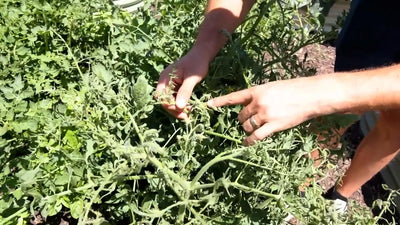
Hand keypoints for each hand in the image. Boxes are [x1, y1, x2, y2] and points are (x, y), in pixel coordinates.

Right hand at [156, 48, 209, 119]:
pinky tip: (189, 107)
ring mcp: (169, 84)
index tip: (182, 112)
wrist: (202, 54)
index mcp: (164, 78)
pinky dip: (181, 103)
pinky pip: (175, 97)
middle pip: (164, 100)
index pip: (161, 97)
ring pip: (170, 100)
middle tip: (186, 116)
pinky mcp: (175, 85)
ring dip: (177, 108)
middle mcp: (164, 82)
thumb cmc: (197, 64)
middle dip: (174, 109)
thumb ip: (185, 92)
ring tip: (189, 113)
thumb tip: (179, 107)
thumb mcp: (192, 79)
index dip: (169, 106)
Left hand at [208, 78, 329, 144]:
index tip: (209, 104)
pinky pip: (256, 136)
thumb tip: (249, 104)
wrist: (311, 95)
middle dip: (242, 119)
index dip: (220, 101)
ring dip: (247, 128)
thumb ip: (259, 95)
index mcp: (257, 91)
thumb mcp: (272, 87)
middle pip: (241, 116)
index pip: (234, 97)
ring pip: (247, 126)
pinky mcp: (273, 126)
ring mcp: (265, 115)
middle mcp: (258, 103)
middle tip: (249, 119)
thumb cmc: (293, 89)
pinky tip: (246, 142)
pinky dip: (249, 140)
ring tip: (253, 128)